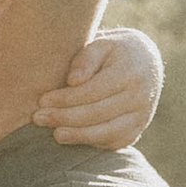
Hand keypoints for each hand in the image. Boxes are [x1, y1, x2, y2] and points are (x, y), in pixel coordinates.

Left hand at [34, 24, 162, 150]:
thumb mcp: (102, 44)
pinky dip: (90, 141)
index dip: (66, 98)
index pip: (93, 91)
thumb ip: (86, 58)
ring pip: (105, 132)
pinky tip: (71, 136)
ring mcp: (141, 117)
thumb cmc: (115, 51)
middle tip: (38, 118)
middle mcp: (140, 97)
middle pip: (97, 114)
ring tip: (54, 133)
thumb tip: (73, 81)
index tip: (42, 100)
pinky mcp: (136, 132)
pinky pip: (111, 142)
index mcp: (130, 72)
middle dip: (64, 118)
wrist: (146, 63)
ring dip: (76, 135)